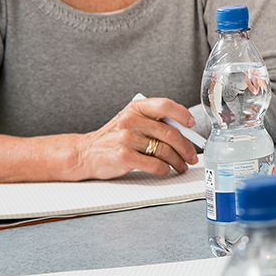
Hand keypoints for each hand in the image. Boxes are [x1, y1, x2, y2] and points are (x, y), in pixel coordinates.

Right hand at [71, 97, 197, 179]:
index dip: (182, 114)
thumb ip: (153, 121)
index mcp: (136, 108)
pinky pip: (153, 163)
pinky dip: (164, 168)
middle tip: (191, 155)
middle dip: (185, 146)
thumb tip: (183, 130)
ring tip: (181, 165)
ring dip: (177, 160)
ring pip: (164, 150)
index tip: (191, 125)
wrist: (84, 153)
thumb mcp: (130, 120)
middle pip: (169, 133)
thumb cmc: (113, 137)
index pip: (165, 105)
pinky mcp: (123, 157)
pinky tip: (166, 169)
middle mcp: (130, 121)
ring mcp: (126, 139)